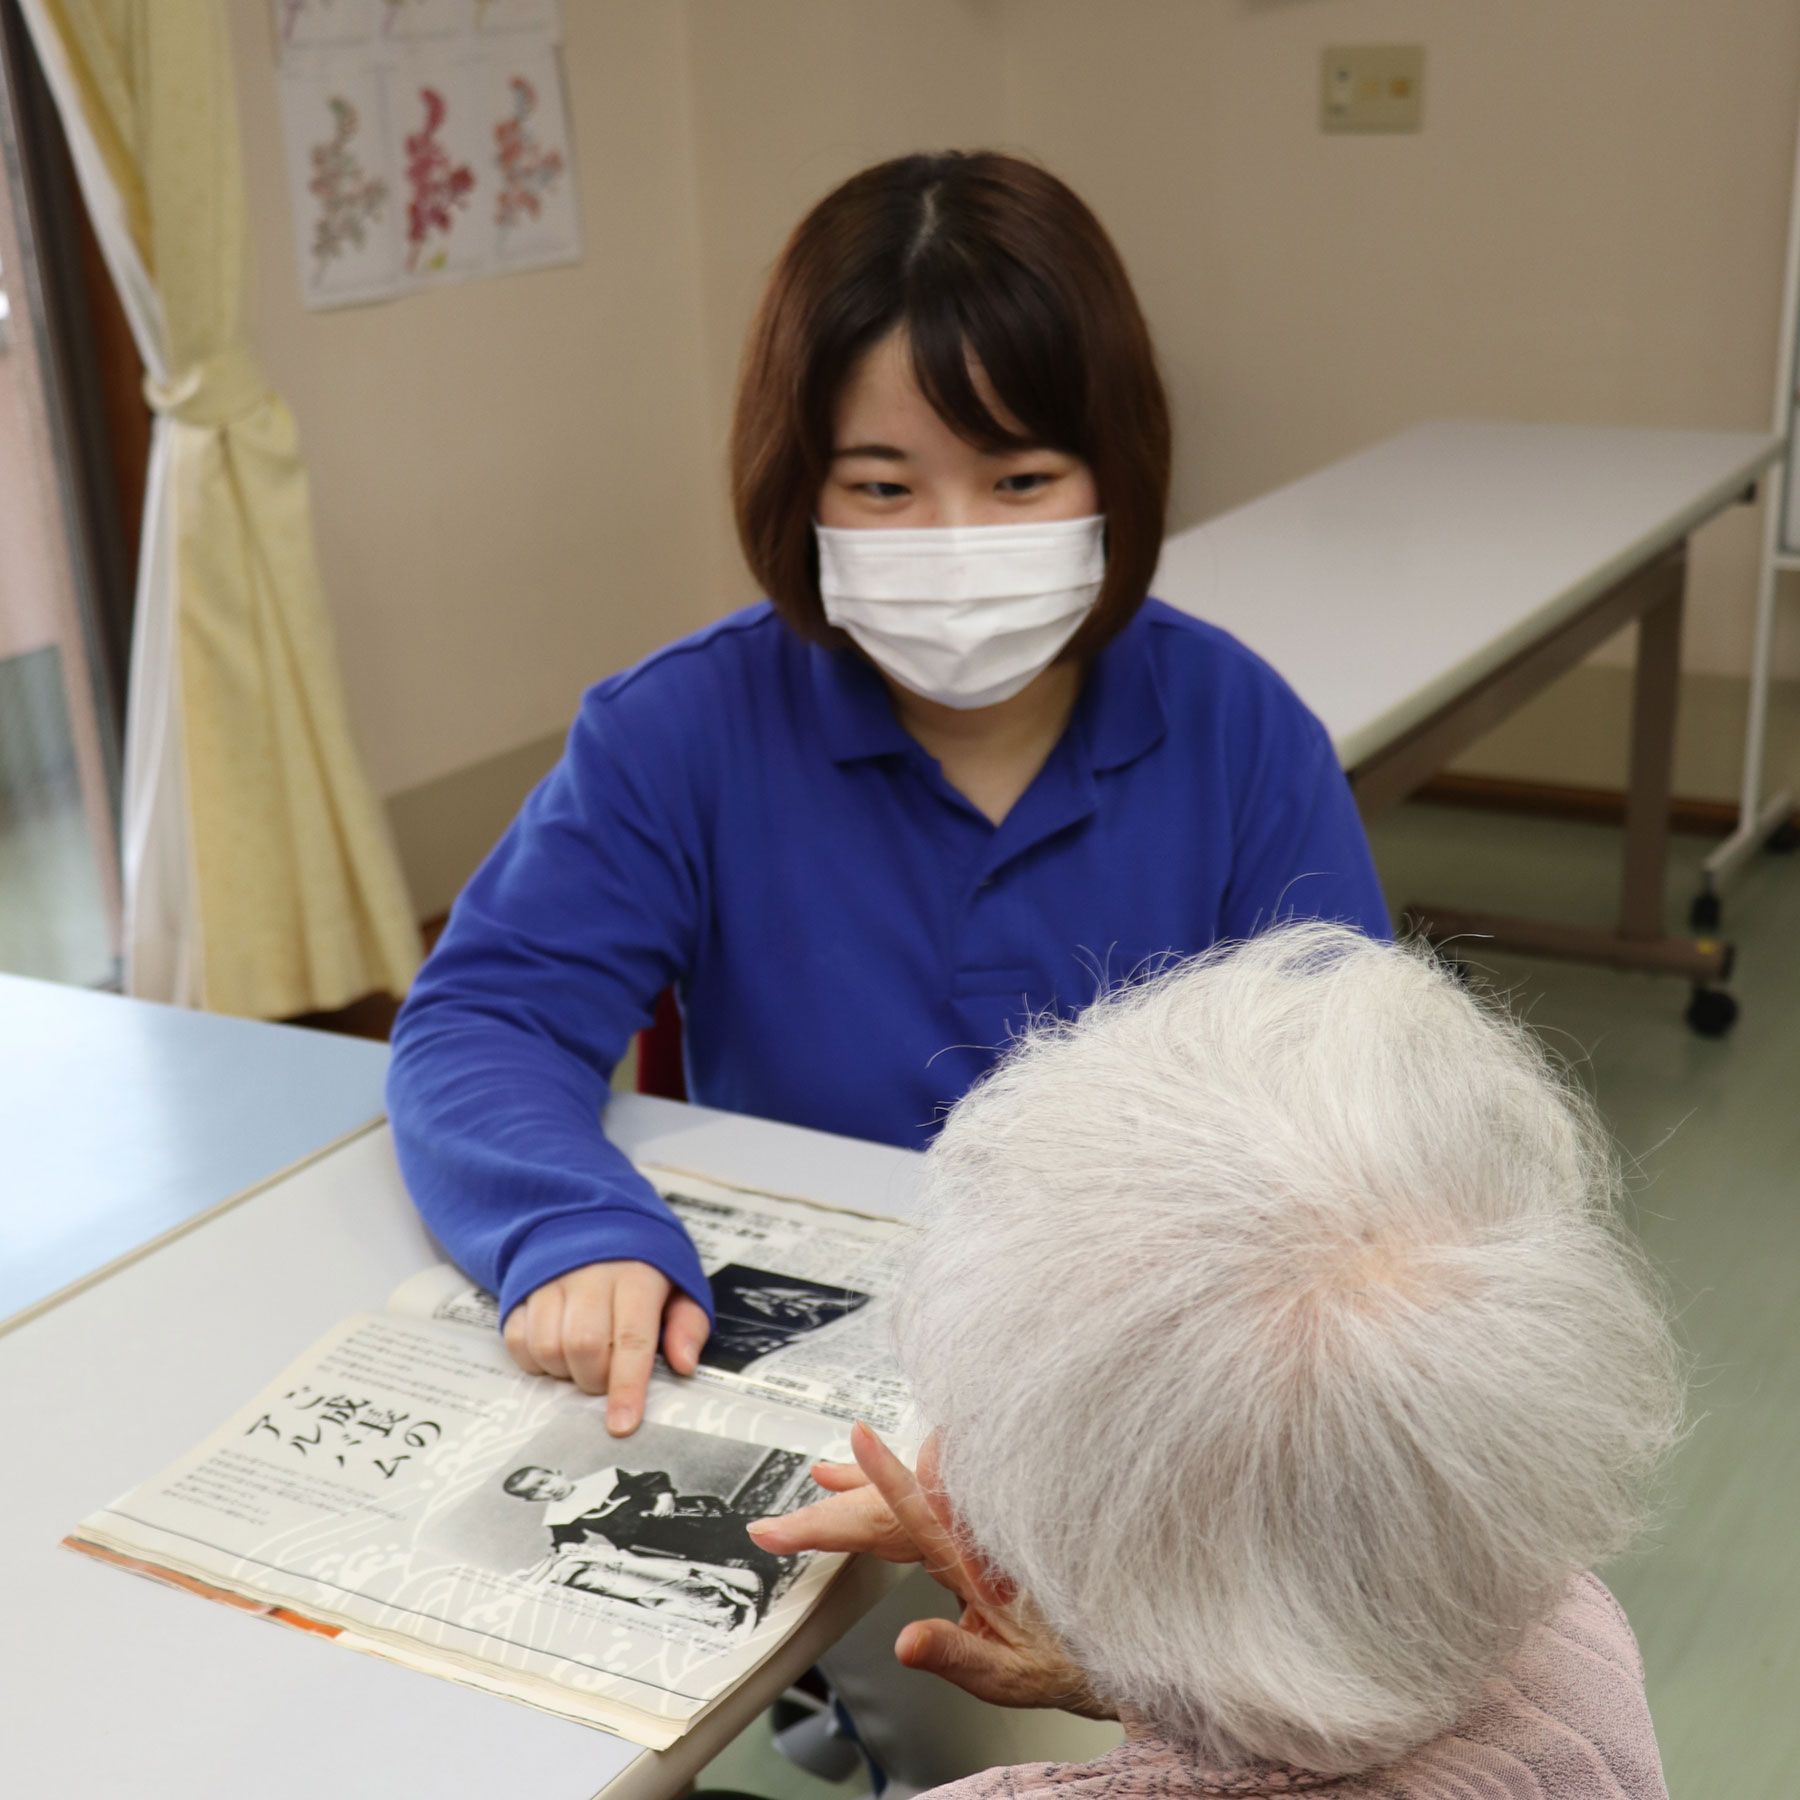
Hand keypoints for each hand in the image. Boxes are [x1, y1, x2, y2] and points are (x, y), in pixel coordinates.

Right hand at [501, 1260, 709, 1435]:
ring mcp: (551, 1282)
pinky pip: (517, 1341)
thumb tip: (684, 1365)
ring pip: (547, 1347)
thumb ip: (688, 1325)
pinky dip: (535, 1361)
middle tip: (607, 1376)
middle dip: (596, 1380)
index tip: (623, 1424)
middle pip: (584, 1347)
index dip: (627, 1386)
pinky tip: (558, 1350)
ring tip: (584, 1360)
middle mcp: (590, 1275)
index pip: (632, 1338)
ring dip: (565, 1371)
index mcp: (636, 1275)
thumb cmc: (641, 1266)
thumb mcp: (681, 1286)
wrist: (591, 1220)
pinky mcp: (522, 1292)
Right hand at [751, 1423, 1114, 1719]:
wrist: (1109, 1647)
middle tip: (787, 1509)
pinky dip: (892, 1489)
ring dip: (864, 1486)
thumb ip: (955, 1654)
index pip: (917, 1510)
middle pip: (895, 1506)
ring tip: (822, 1474)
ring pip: (910, 1498)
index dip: (884, 1473)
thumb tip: (906, 1642)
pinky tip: (871, 1481)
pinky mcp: (976, 1540)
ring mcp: (974, 1535)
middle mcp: (972, 1539)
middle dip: (839, 1502)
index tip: (858, 1438)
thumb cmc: (1065, 1659)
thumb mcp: (1008, 1675)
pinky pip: (925, 1504)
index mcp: (973, 1564)